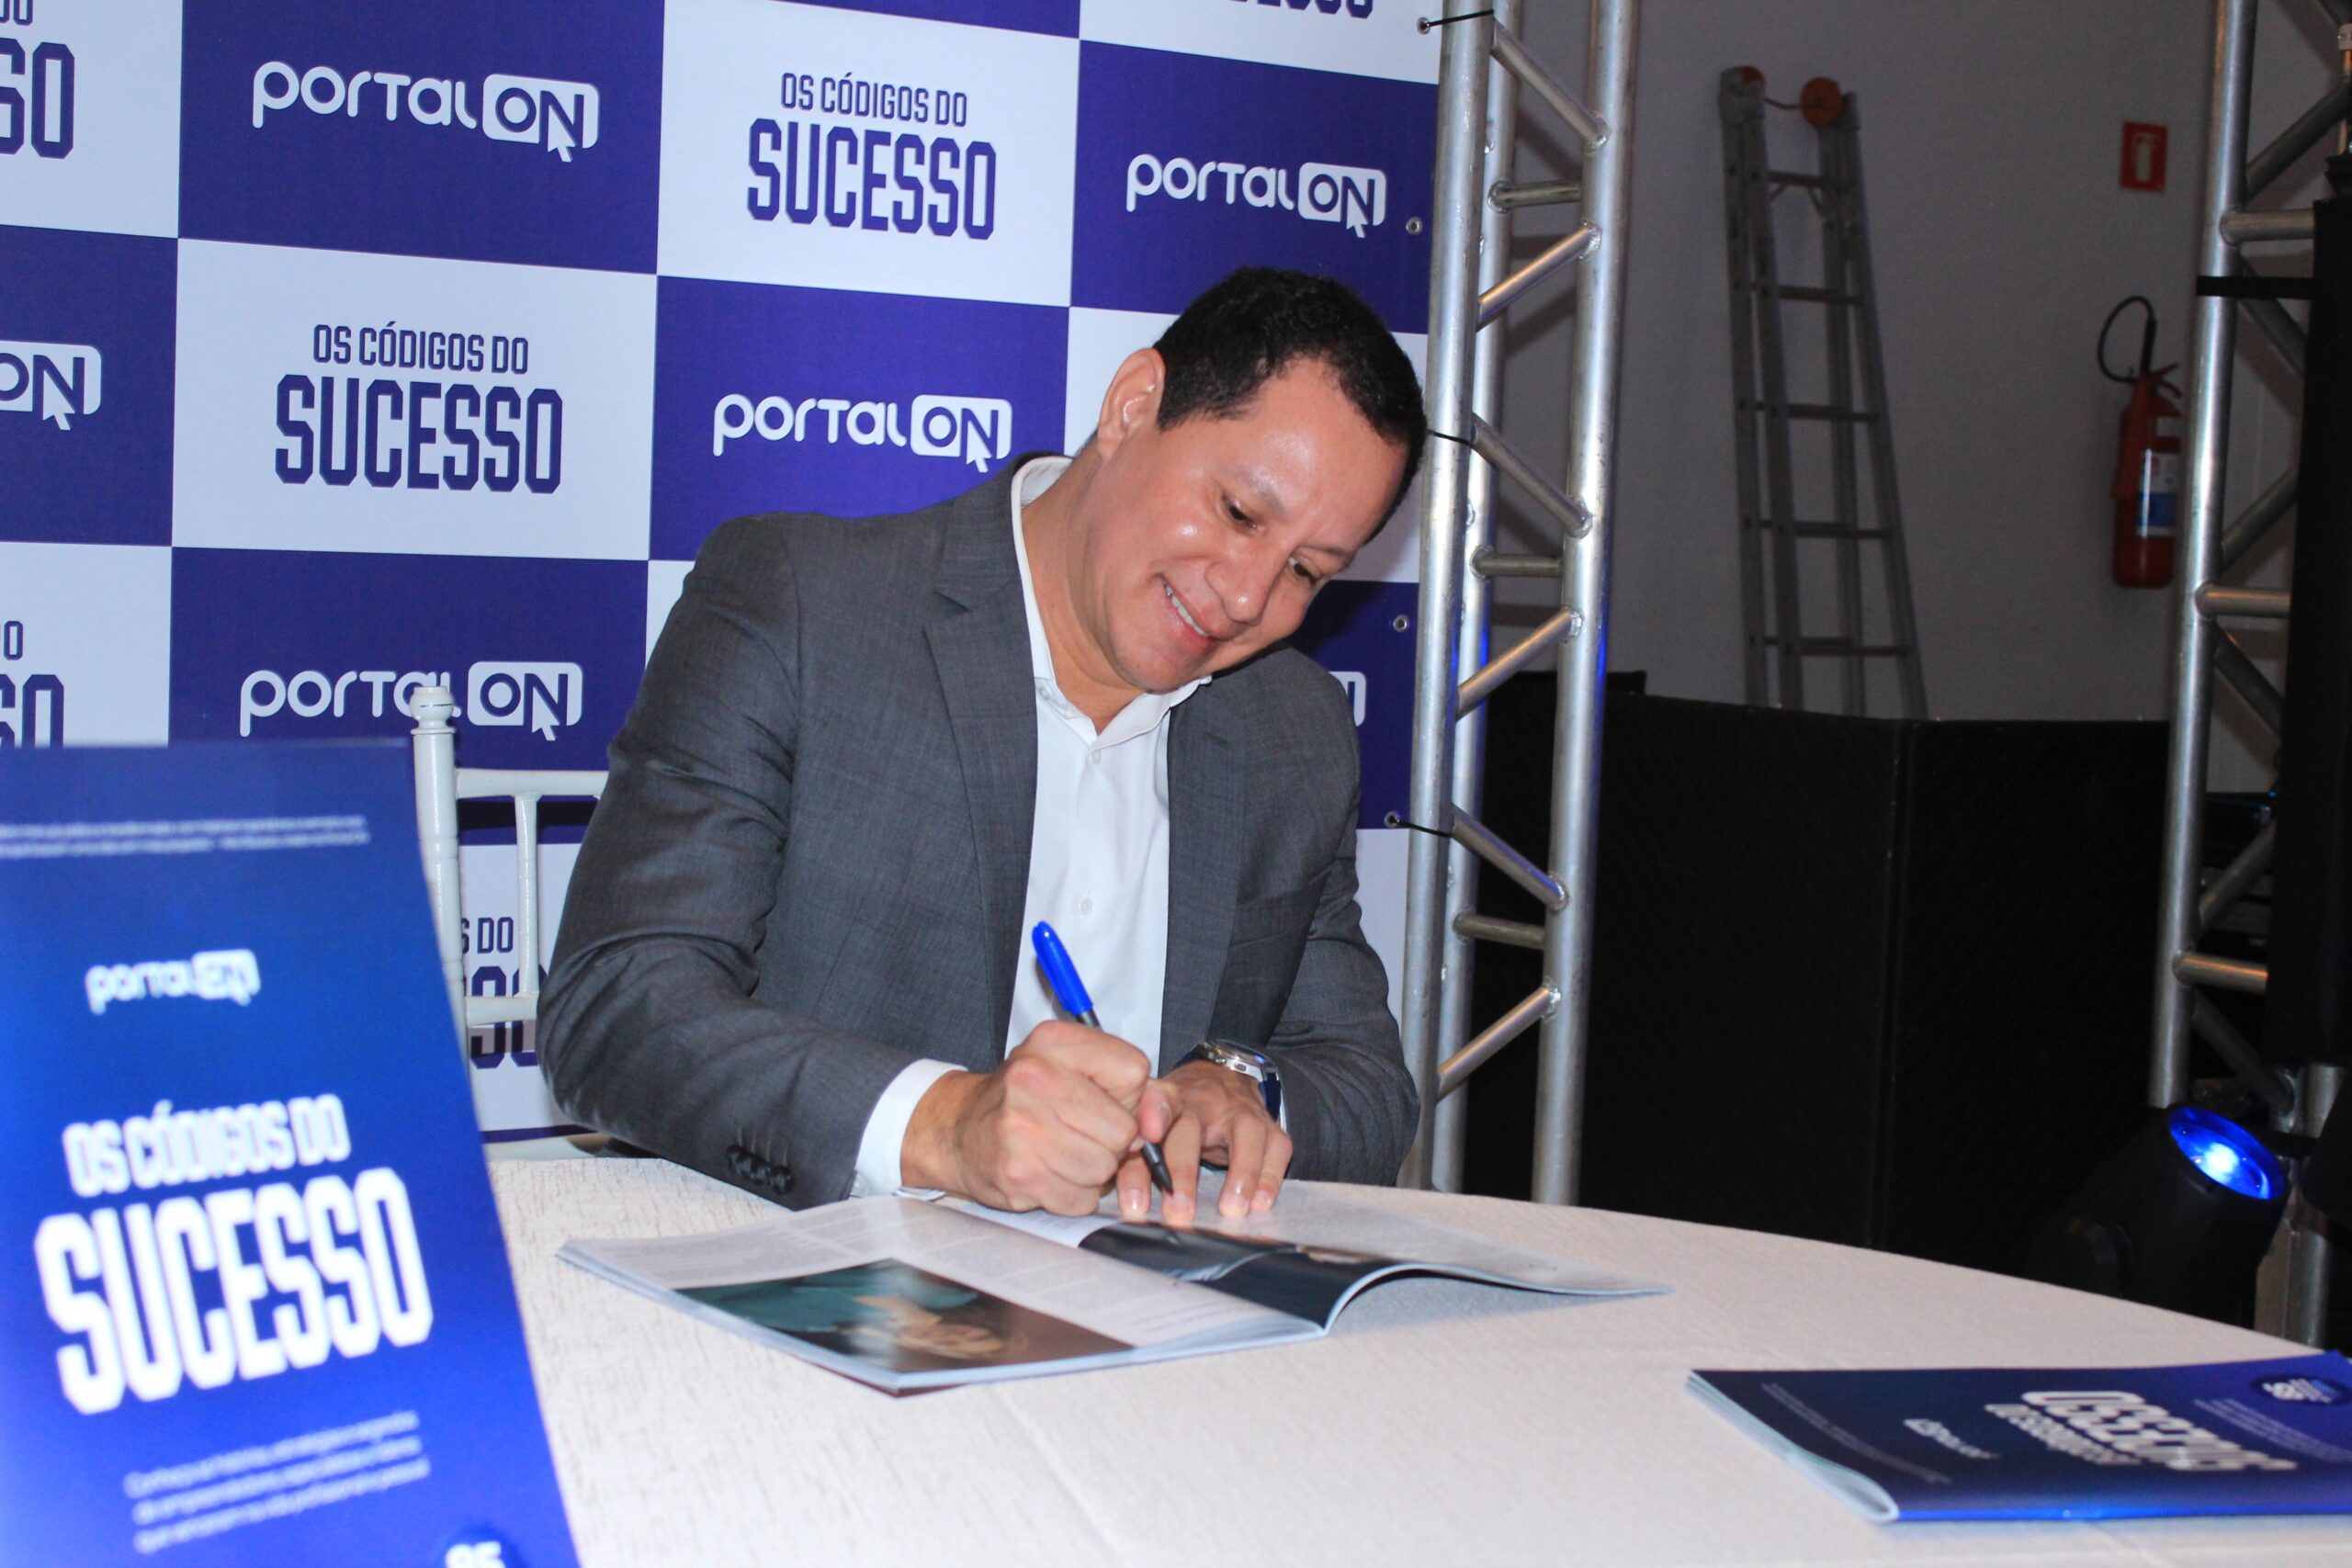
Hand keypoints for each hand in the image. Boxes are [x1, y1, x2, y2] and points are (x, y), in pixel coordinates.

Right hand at [900, 1022, 1148, 1214]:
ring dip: (1092, 1171)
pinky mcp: (1018, 1173)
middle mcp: (1034, 1078)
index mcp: (1054, 1041)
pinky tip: (1048, 1174)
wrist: (957, 1129)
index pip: (1134, 1072)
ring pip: (1104, 1168)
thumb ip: (1126, 1085)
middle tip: (1080, 1134)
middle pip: (1122, 1130)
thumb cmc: (1025, 1097)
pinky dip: (1072, 1195)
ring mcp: (1022, 1128)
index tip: (1102, 1101)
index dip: (1128, 1097)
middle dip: (1111, 1142)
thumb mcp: (1070, 1065)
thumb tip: (1156, 1125)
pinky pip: (1080, 1199)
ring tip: (1062, 1154)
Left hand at [1116, 1059, 1290, 1224]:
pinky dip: (1270, 1177)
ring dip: (1240, 1174)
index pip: (1159, 1099)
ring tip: (1232, 1210)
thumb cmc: (1181, 1115)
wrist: (1221, 1081)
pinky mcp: (1269, 1127)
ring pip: (1245, 1135)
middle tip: (1178, 1211)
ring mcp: (1241, 1112)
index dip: (1154, 1113)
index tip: (1148, 1134)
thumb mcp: (1156, 1130)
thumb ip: (1137, 1163)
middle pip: (1193, 1129)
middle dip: (1184, 1171)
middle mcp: (1204, 1101)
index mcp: (1169, 1099)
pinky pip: (1276, 1149)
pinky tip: (1261, 1203)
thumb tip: (1132, 1205)